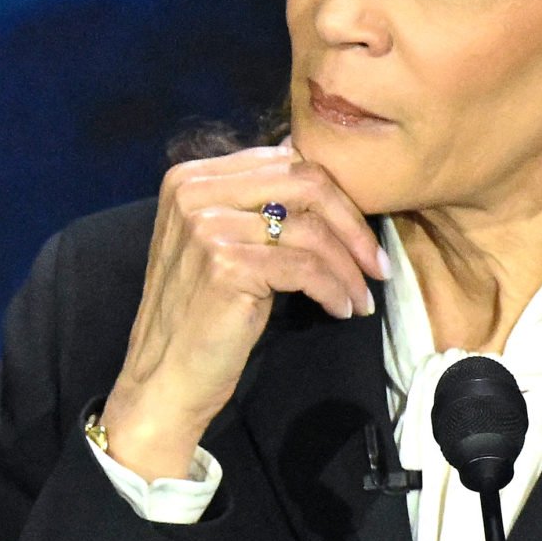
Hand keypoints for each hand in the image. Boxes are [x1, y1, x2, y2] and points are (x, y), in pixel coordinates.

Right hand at [102, 138, 389, 477]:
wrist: (164, 380)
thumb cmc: (200, 316)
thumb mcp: (221, 243)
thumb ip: (255, 204)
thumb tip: (325, 179)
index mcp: (190, 177)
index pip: (285, 160)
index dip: (336, 196)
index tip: (360, 236)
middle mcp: (193, 192)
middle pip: (305, 182)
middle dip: (353, 224)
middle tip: (377, 265)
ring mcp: (206, 226)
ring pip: (311, 230)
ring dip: (349, 268)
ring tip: (361, 298)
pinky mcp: (225, 265)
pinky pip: (306, 267)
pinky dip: (335, 290)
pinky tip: (341, 309)